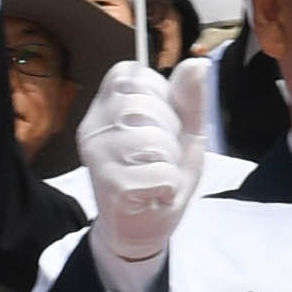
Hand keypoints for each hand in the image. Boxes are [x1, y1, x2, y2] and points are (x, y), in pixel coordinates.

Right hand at [77, 60, 196, 268]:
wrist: (142, 228)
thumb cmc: (160, 174)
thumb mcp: (183, 131)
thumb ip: (189, 100)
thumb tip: (198, 62)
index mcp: (106, 108)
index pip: (130, 73)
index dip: (156, 91)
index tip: (157, 119)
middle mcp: (93, 127)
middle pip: (144, 104)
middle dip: (168, 129)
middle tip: (159, 154)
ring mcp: (98, 157)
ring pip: (153, 140)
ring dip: (169, 161)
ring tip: (157, 174)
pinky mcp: (111, 185)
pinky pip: (160, 173)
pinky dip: (169, 185)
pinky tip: (154, 193)